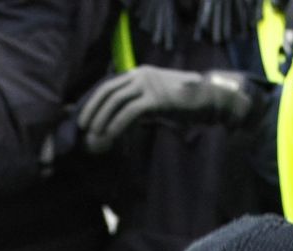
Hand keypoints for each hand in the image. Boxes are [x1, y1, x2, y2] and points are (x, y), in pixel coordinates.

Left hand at [75, 67, 254, 153]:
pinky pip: (129, 112)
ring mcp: (148, 84)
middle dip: (92, 109)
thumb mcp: (157, 101)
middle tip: (84, 127)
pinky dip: (117, 124)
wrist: (208, 98)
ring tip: (95, 134)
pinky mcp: (155, 97)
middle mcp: (140, 74)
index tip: (85, 116)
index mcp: (139, 73)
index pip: (109, 85)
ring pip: (115, 100)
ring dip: (102, 118)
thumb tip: (122, 120)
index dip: (94, 101)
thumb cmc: (185, 103)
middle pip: (108, 90)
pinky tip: (111, 135)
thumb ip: (140, 105)